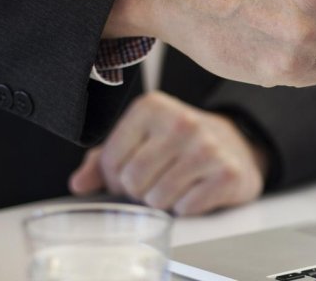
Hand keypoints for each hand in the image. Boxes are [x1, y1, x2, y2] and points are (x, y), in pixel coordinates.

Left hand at [68, 91, 267, 214]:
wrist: (236, 146)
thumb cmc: (178, 145)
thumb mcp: (139, 141)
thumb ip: (103, 160)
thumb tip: (79, 184)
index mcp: (151, 107)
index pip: (110, 161)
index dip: (115, 178)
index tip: (132, 172)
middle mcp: (181, 122)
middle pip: (133, 182)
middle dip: (139, 192)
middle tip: (155, 182)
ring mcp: (207, 148)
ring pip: (158, 199)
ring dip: (162, 202)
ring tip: (176, 185)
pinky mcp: (228, 174)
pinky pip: (186, 208)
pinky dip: (187, 207)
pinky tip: (196, 190)